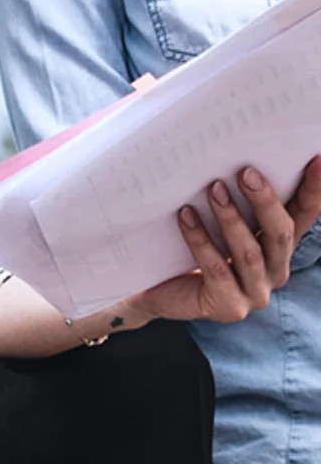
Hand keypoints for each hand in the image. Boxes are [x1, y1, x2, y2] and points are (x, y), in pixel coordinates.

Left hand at [127, 156, 320, 324]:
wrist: (159, 292)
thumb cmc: (190, 248)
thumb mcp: (218, 221)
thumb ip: (236, 198)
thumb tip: (237, 156)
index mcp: (279, 248)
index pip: (303, 216)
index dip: (314, 190)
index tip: (317, 159)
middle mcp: (275, 272)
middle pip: (280, 234)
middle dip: (265, 201)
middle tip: (246, 172)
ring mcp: (255, 294)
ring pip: (249, 253)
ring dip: (231, 218)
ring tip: (213, 189)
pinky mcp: (229, 307)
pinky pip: (216, 269)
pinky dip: (201, 240)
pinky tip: (186, 216)